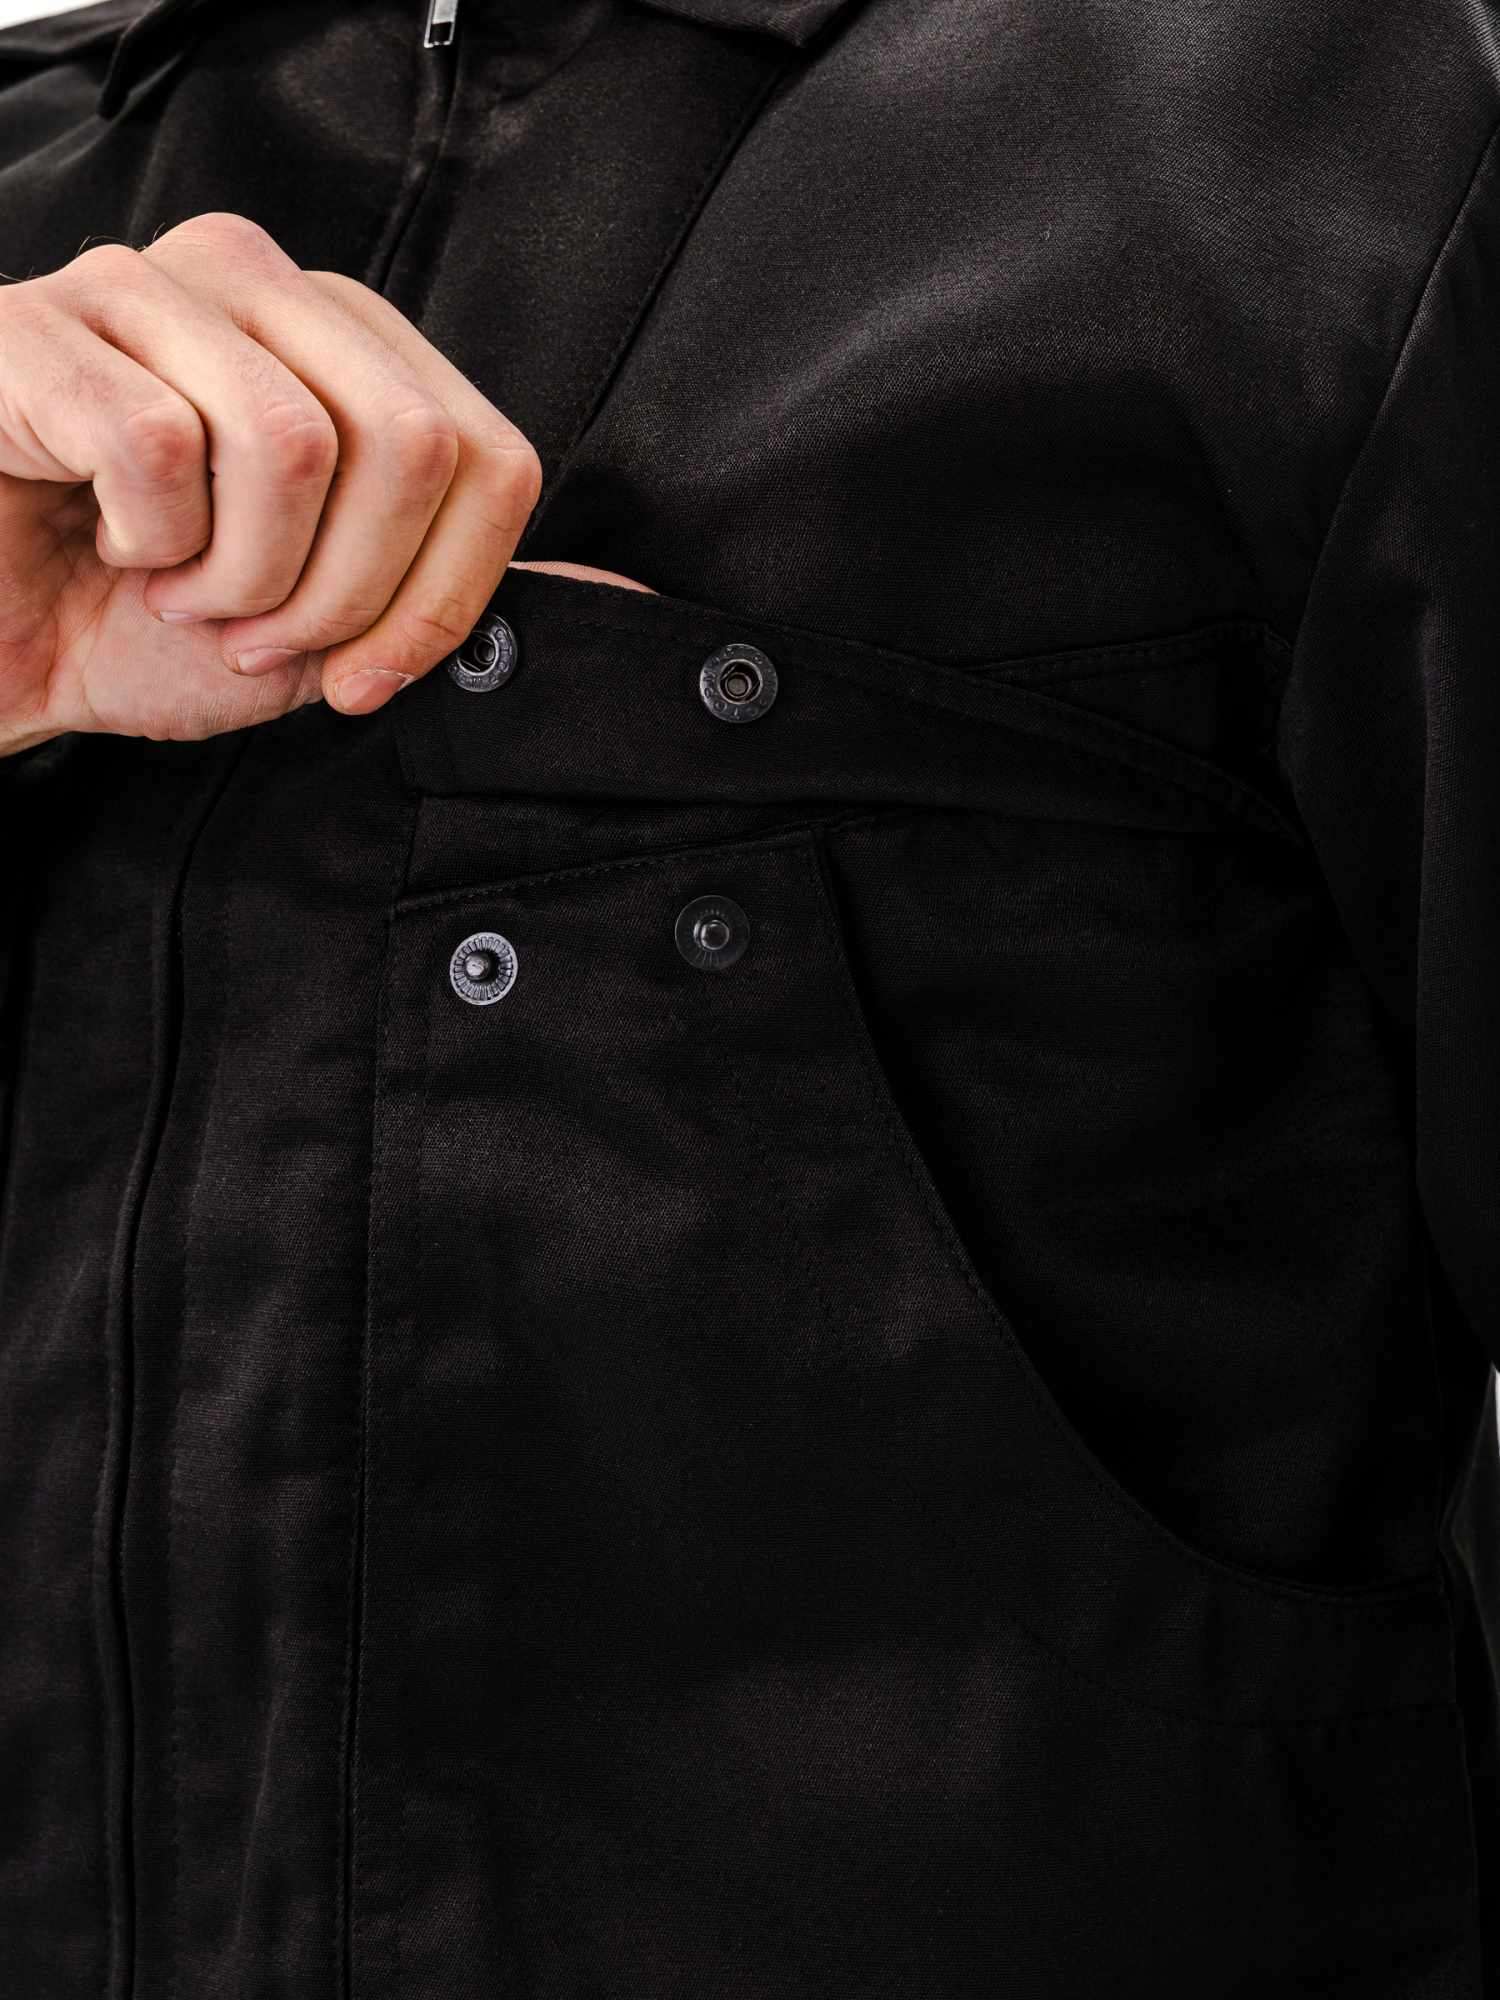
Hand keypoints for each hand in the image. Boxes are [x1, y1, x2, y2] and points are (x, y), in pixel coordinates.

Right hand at [0, 211, 649, 759]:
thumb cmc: (143, 622)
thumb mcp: (331, 630)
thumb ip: (457, 594)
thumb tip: (621, 597)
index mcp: (344, 341)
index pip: (491, 457)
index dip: (444, 595)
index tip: (362, 671)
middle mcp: (257, 284)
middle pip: (412, 445)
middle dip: (344, 594)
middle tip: (255, 628)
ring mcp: (143, 287)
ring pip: (295, 444)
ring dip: (239, 578)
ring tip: (179, 589)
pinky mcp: (39, 329)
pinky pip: (160, 446)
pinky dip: (147, 544)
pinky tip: (108, 543)